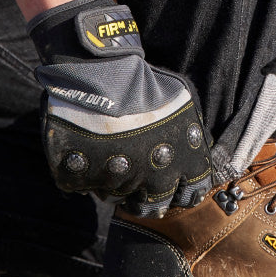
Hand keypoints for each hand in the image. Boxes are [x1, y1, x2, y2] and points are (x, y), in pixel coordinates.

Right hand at [28, 0, 212, 216]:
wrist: (100, 70)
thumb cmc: (146, 85)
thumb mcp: (183, 107)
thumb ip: (190, 137)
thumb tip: (195, 156)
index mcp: (182, 162)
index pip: (191, 194)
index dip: (183, 192)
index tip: (175, 186)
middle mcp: (152, 179)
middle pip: (154, 206)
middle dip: (149, 197)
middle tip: (140, 180)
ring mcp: (116, 181)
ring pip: (117, 197)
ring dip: (118, 184)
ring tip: (114, 160)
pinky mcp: (80, 178)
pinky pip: (85, 186)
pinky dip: (87, 175)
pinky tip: (90, 156)